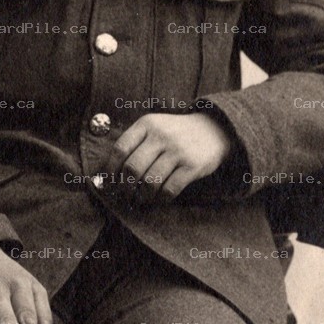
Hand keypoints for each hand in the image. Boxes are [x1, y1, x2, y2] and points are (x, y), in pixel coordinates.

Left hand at [106, 111, 233, 199]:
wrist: (214, 129)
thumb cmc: (176, 134)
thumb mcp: (155, 127)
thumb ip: (134, 145)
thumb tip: (109, 176)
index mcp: (147, 124)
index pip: (120, 149)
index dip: (111, 170)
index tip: (110, 183)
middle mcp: (161, 135)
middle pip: (132, 168)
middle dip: (125, 187)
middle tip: (125, 195)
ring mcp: (178, 150)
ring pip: (150, 182)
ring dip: (142, 196)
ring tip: (141, 199)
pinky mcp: (193, 166)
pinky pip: (169, 189)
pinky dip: (160, 199)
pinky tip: (158, 198)